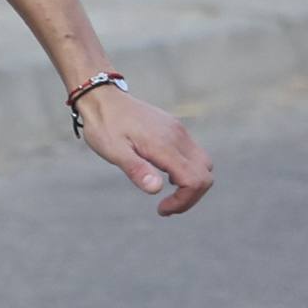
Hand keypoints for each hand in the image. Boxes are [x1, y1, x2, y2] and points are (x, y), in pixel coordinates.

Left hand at [77, 89, 212, 215]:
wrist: (102, 98)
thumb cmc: (104, 126)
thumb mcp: (114, 151)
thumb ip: (137, 169)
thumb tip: (156, 189)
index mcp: (164, 145)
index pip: (194, 180)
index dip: (184, 201)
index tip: (162, 210)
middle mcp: (179, 137)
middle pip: (205, 175)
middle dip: (190, 197)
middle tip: (165, 208)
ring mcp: (179, 132)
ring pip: (204, 165)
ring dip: (191, 184)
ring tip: (167, 195)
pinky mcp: (176, 129)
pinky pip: (194, 154)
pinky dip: (188, 171)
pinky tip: (165, 175)